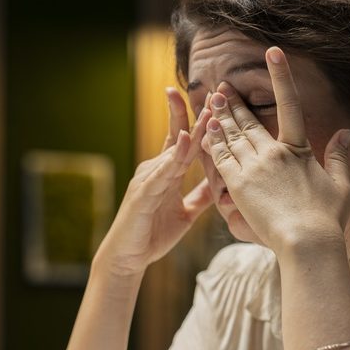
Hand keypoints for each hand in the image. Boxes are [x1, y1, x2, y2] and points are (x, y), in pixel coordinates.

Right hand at [95, 88, 212, 277]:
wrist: (128, 258)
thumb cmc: (153, 234)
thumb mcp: (186, 212)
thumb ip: (201, 196)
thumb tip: (221, 183)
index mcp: (166, 172)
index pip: (183, 139)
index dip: (198, 120)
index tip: (214, 100)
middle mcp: (156, 169)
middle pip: (178, 136)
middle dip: (196, 113)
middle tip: (213, 91)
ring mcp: (148, 179)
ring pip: (173, 150)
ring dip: (192, 129)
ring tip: (208, 111)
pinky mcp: (143, 194)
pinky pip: (161, 172)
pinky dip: (173, 156)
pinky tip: (183, 141)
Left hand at [201, 47, 349, 253]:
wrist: (307, 241)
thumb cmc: (328, 219)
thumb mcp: (341, 185)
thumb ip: (340, 157)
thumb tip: (346, 132)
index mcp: (299, 149)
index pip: (290, 105)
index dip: (282, 76)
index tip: (273, 52)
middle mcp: (274, 152)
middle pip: (250, 120)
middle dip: (235, 101)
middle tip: (223, 86)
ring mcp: (254, 167)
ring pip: (232, 135)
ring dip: (220, 117)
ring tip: (210, 100)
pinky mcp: (238, 185)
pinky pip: (221, 157)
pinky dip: (212, 141)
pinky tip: (204, 128)